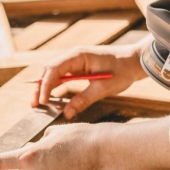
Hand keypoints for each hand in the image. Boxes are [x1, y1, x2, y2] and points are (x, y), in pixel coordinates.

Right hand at [35, 36, 151, 118]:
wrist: (135, 61)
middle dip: (40, 86)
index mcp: (78, 56)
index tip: (42, 101)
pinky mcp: (80, 66)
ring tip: (39, 102)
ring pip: (54, 72)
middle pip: (50, 69)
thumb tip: (66, 113)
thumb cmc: (121, 71)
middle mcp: (74, 55)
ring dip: (46, 86)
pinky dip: (56, 85)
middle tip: (34, 104)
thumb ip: (83, 100)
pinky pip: (63, 75)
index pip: (54, 69)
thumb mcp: (103, 89)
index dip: (45, 86)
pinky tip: (52, 97)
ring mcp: (76, 60)